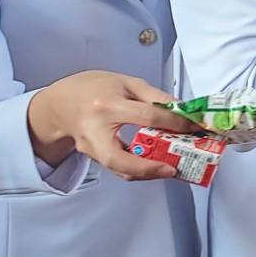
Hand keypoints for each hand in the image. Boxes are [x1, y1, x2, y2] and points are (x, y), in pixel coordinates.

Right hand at [27, 71, 194, 180]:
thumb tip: (182, 111)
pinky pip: (117, 167)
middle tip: (174, 168)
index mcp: (107, 105)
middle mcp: (95, 130)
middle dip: (149, 168)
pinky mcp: (92, 156)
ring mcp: (91, 147)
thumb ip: (155, 97)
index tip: (195, 127)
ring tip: (172, 168)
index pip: (147, 117)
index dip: (174, 124)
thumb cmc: (94, 88)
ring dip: (147, 173)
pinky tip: (155, 165)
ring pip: (119, 169)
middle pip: (121, 159)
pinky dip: (137, 169)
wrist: (60, 102)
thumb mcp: (127, 83)